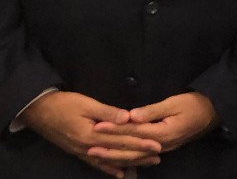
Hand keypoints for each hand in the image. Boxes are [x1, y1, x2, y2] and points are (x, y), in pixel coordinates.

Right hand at [18, 91, 161, 177]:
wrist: (38, 112)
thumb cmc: (64, 104)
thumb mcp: (86, 104)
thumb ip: (107, 112)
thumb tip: (127, 118)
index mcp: (92, 134)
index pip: (121, 140)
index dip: (139, 143)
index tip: (156, 145)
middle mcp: (88, 147)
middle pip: (118, 152)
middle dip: (139, 155)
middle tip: (158, 157)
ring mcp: (82, 151)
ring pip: (109, 160)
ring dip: (128, 162)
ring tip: (146, 164)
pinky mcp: (77, 152)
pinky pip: (95, 163)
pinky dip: (108, 168)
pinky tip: (118, 173)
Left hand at [93, 92, 217, 154]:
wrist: (214, 113)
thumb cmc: (195, 104)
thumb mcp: (175, 103)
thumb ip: (152, 111)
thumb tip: (131, 116)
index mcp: (162, 133)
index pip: (133, 131)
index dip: (114, 129)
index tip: (97, 126)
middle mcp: (160, 145)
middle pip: (130, 149)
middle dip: (109, 148)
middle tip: (89, 148)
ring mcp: (163, 149)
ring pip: (135, 156)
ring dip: (115, 156)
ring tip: (97, 155)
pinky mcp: (164, 148)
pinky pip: (142, 157)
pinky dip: (128, 159)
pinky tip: (118, 162)